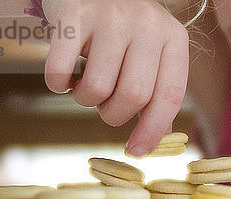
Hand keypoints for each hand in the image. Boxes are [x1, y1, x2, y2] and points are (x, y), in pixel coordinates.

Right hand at [43, 0, 188, 155]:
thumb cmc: (125, 28)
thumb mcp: (152, 51)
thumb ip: (156, 90)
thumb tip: (155, 140)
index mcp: (172, 38)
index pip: (169, 96)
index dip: (153, 130)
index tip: (137, 151)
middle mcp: (146, 25)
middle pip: (132, 97)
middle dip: (114, 115)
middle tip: (105, 106)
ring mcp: (110, 17)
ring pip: (96, 88)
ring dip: (85, 100)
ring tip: (85, 85)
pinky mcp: (73, 14)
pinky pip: (60, 71)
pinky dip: (58, 85)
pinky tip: (64, 77)